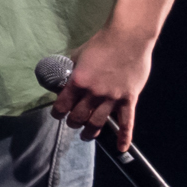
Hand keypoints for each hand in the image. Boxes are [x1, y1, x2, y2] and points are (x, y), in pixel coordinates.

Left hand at [53, 26, 153, 150]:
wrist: (128, 38)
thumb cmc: (102, 43)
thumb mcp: (78, 55)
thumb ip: (71, 69)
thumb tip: (61, 76)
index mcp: (78, 81)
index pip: (62, 105)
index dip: (58, 113)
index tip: (57, 114)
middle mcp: (93, 93)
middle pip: (79, 117)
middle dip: (73, 122)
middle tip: (73, 123)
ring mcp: (112, 97)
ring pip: (98, 122)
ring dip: (90, 131)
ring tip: (87, 134)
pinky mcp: (129, 98)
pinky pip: (126, 122)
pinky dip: (124, 137)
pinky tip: (121, 148)